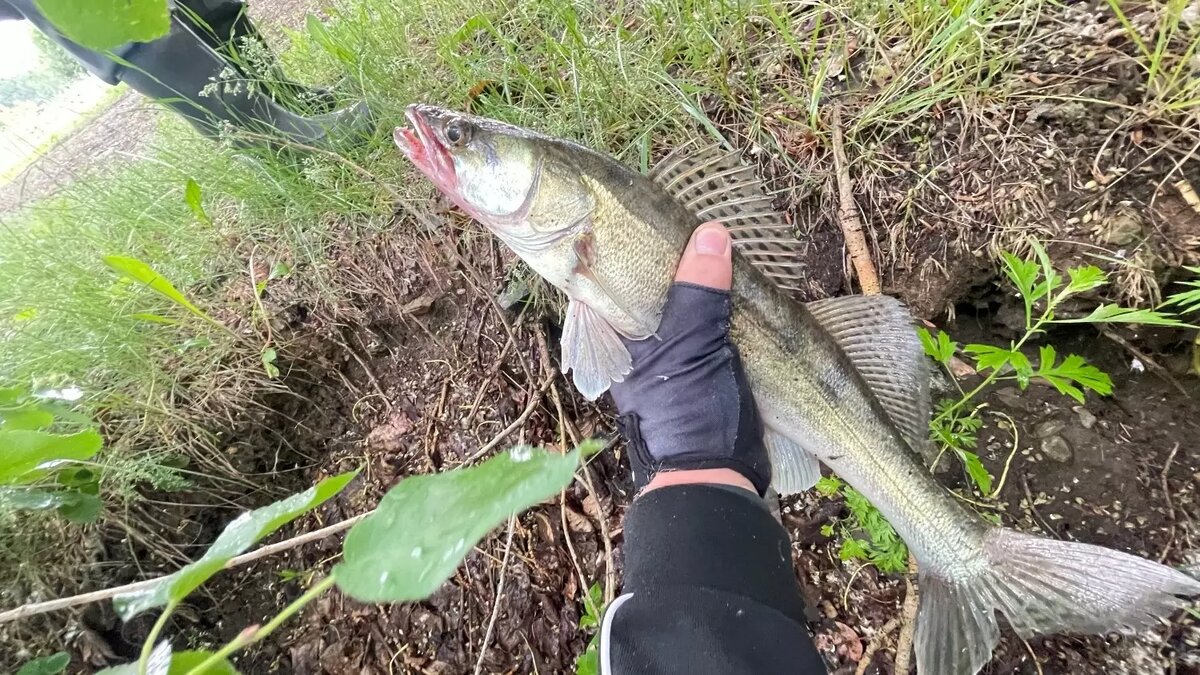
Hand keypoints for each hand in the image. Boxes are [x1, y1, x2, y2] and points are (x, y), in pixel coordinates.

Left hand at [610, 221, 770, 494]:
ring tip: (722, 237)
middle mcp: (634, 338)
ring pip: (681, 299)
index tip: (644, 202)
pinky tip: (739, 277)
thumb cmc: (686, 415)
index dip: (619, 237)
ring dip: (703, 276)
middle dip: (674, 253)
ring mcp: (668, 351)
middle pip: (648, 281)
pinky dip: (722, 301)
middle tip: (697, 216)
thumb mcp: (691, 348)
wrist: (716, 478)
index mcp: (615, 332)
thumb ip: (698, 292)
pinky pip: (707, 320)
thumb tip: (711, 234)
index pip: (604, 270)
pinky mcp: (700, 362)